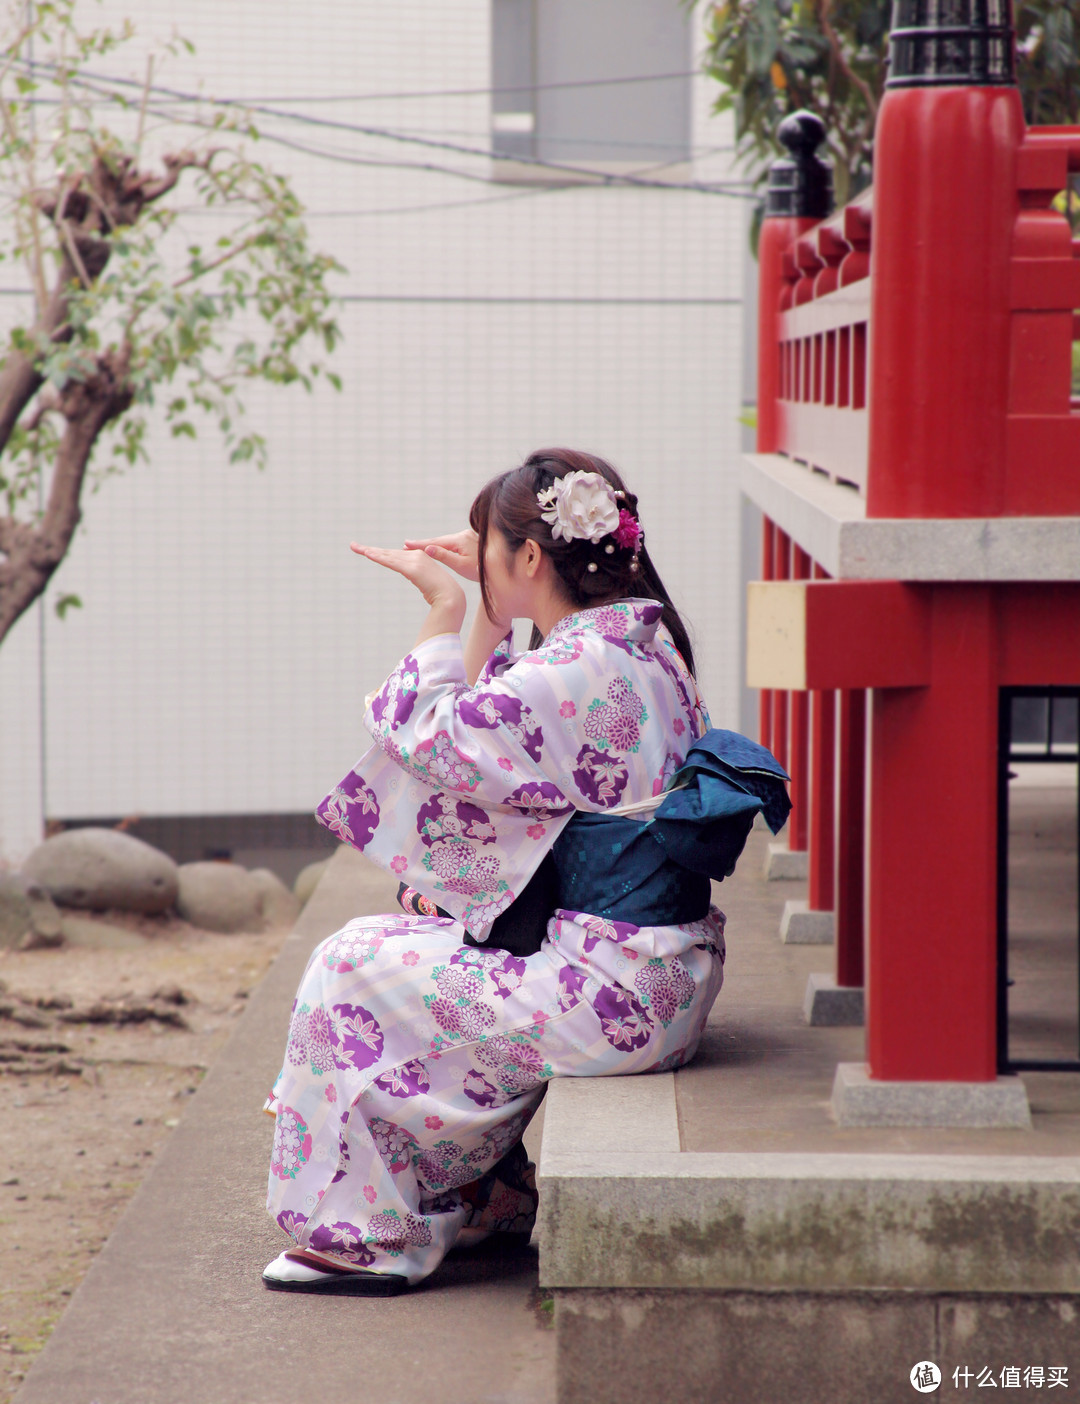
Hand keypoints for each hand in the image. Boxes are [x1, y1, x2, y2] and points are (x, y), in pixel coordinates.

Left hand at [350, 542, 466, 612]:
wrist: (451, 597)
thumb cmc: (441, 594)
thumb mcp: (426, 582)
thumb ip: (417, 576)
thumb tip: (412, 575)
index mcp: (419, 557)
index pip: (394, 554)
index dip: (380, 553)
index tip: (367, 551)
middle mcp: (415, 555)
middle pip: (388, 553)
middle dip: (369, 550)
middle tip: (353, 546)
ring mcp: (414, 561)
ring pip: (387, 556)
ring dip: (370, 552)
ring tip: (355, 547)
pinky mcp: (412, 569)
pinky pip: (391, 562)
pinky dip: (379, 558)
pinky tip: (368, 554)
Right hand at [402, 528, 479, 582]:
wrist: (499, 567)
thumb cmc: (480, 569)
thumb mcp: (461, 565)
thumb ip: (444, 556)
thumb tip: (428, 548)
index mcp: (459, 540)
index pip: (435, 542)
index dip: (419, 544)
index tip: (406, 544)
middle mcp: (462, 535)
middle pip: (439, 540)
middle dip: (423, 543)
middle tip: (406, 545)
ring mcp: (466, 536)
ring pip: (445, 542)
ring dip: (432, 545)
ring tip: (416, 547)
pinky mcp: (469, 540)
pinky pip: (451, 543)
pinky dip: (441, 546)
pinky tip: (434, 548)